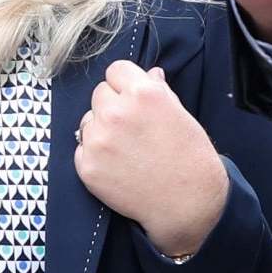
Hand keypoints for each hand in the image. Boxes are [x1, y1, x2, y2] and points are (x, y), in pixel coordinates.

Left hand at [74, 60, 228, 257]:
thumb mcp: (181, 115)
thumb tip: (150, 73)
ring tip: (126, 149)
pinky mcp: (87, 165)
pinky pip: (82, 147)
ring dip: (101, 129)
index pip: (116, 70)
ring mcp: (98, 140)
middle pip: (99, 93)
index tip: (132, 99)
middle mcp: (117, 113)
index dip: (125, 84)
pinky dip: (95, 155)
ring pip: (88, 120)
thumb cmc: (189, 157)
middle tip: (131, 128)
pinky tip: (117, 166)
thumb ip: (159, 90)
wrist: (186, 203)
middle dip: (112, 106)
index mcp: (143, 93)